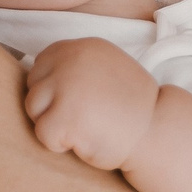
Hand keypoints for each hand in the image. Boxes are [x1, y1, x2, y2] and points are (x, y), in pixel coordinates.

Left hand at [23, 36, 158, 170]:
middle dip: (51, 107)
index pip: (41, 65)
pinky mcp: (65, 116)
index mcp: (82, 46)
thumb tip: (36, 68)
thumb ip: (76, 65)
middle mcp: (71, 60)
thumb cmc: (131, 108)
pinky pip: (42, 133)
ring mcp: (67, 86)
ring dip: (54, 124)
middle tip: (84, 118)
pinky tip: (84, 140)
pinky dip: (58, 144)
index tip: (79, 103)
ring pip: (34, 108)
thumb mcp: (107, 68)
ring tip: (85, 127)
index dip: (54, 90)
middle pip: (34, 86)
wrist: (158, 132)